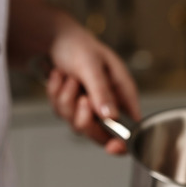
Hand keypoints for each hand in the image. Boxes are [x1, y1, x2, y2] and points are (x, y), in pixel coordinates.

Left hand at [46, 22, 139, 154]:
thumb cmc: (78, 46)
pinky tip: (60, 78)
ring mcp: (88, 107)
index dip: (124, 141)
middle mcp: (108, 103)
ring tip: (69, 78)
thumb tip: (111, 116)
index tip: (114, 147)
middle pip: (99, 132)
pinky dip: (56, 94)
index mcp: (123, 92)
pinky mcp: (71, 107)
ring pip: (75, 123)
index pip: (131, 125)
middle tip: (82, 97)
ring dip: (66, 99)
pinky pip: (60, 113)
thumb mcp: (91, 66)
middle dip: (83, 116)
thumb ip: (101, 91)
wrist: (54, 39)